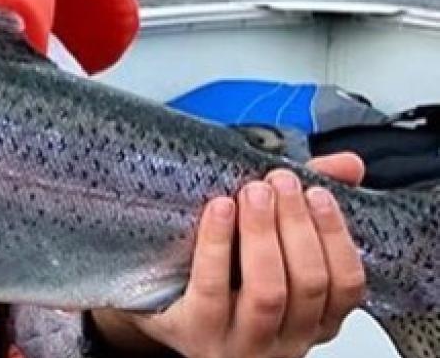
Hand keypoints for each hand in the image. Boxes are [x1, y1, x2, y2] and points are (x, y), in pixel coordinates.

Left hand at [92, 153, 367, 357]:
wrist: (158, 303)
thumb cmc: (223, 272)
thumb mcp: (269, 241)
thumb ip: (308, 205)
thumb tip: (348, 165)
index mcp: (313, 319)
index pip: (346, 286)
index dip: (336, 236)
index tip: (318, 192)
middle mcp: (284, 338)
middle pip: (308, 284)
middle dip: (297, 224)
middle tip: (281, 180)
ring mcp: (240, 341)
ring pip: (268, 292)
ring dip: (264, 232)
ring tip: (254, 191)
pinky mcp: (193, 330)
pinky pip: (211, 289)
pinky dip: (218, 244)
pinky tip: (219, 209)